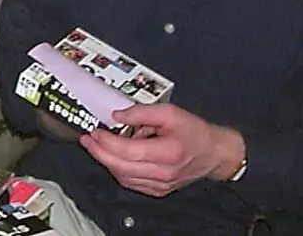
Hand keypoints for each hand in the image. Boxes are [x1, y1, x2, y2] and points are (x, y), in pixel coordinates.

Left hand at [80, 103, 244, 197]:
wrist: (215, 153)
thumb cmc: (194, 132)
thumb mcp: (169, 112)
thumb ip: (141, 112)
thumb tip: (116, 116)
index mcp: (168, 153)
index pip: (128, 152)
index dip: (107, 142)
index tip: (95, 131)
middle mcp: (164, 173)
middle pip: (122, 168)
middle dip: (100, 153)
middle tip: (87, 139)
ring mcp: (161, 185)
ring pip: (124, 177)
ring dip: (107, 161)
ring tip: (97, 145)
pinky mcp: (159, 190)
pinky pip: (131, 183)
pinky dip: (118, 170)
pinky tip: (113, 157)